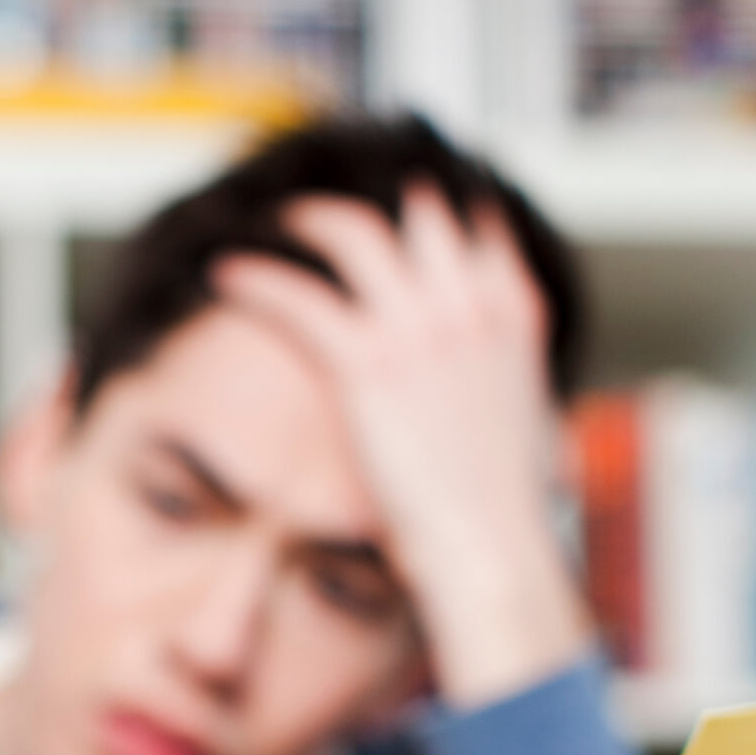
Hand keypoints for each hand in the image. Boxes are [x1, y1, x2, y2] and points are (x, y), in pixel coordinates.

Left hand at [211, 187, 592, 708]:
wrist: (491, 551)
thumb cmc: (503, 516)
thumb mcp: (527, 434)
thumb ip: (508, 395)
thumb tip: (506, 403)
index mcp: (513, 321)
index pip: (478, 229)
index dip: (437, 212)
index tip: (403, 207)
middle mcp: (469, 309)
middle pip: (418, 215)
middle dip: (373, 204)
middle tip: (331, 212)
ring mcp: (420, 330)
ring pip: (355, 235)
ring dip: (311, 222)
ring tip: (280, 225)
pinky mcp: (368, 363)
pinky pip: (299, 297)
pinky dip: (259, 280)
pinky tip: (228, 276)